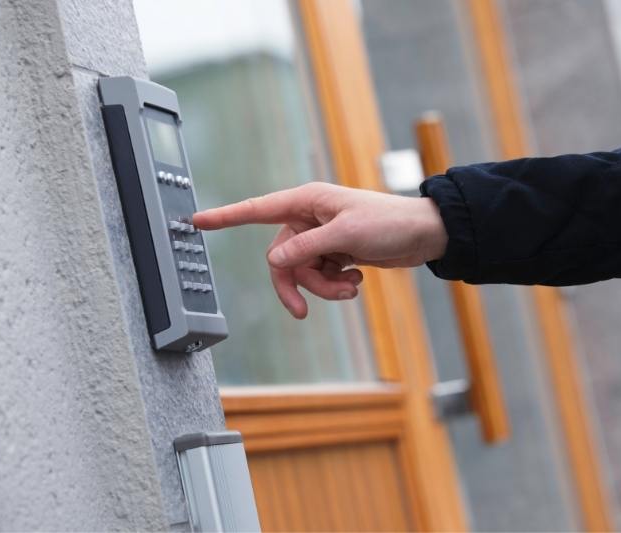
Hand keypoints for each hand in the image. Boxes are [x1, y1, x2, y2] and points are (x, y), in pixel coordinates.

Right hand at [192, 182, 446, 318]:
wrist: (423, 235)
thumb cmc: (388, 223)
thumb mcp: (346, 235)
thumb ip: (307, 248)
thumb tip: (274, 262)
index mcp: (307, 202)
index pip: (257, 210)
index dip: (226, 217)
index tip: (197, 221)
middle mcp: (309, 218)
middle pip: (282, 259)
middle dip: (301, 283)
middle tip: (310, 306)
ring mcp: (322, 237)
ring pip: (303, 272)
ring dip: (325, 287)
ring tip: (352, 286)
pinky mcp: (335, 253)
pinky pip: (321, 276)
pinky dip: (337, 284)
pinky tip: (357, 278)